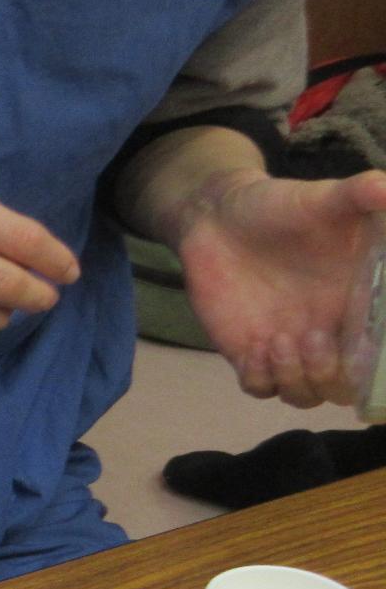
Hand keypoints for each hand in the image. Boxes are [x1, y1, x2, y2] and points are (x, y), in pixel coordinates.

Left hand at [179, 169, 385, 406]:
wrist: (218, 217)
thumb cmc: (278, 207)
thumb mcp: (325, 197)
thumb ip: (361, 194)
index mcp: (358, 306)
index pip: (377, 356)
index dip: (373, 365)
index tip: (363, 347)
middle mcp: (329, 333)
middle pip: (344, 387)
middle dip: (333, 377)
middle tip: (313, 339)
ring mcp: (289, 346)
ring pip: (305, 394)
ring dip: (298, 380)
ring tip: (280, 342)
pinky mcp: (248, 352)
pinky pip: (261, 388)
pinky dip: (262, 380)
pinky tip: (257, 349)